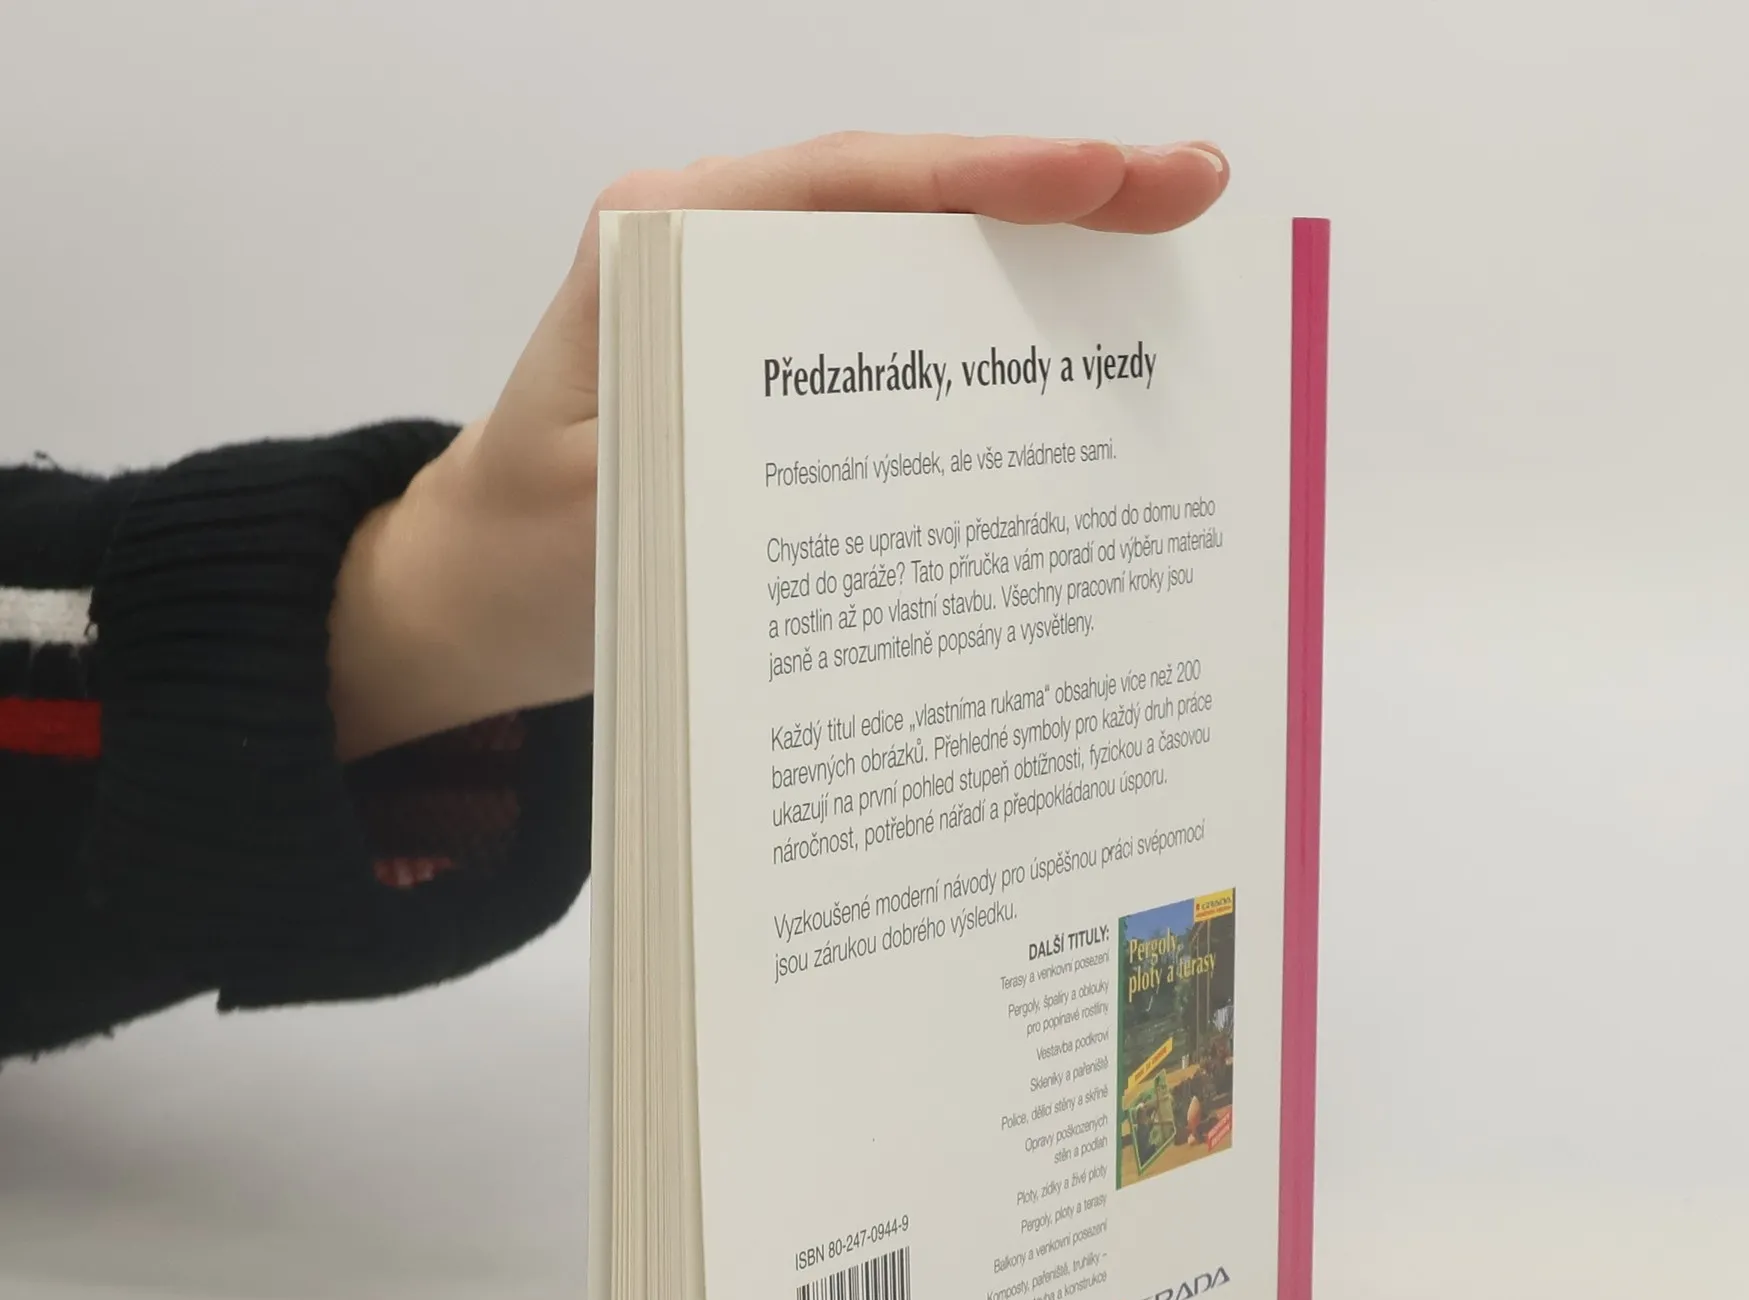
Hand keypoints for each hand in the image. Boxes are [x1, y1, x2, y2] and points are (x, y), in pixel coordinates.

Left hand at [328, 133, 1229, 758]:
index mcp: (666, 244)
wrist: (475, 598)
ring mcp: (758, 311)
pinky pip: (901, 347)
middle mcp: (721, 253)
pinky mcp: (783, 378)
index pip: (851, 182)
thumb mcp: (605, 516)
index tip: (1114, 175)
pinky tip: (1078, 374)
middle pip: (909, 204)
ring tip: (1172, 269)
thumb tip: (876, 461)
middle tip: (1197, 194)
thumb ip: (717, 464)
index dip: (991, 176)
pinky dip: (990, 351)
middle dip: (1058, 196)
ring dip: (1043, 268)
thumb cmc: (525, 556)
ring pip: (918, 266)